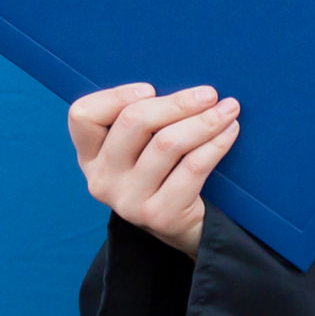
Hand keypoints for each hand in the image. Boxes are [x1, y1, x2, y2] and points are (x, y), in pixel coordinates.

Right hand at [69, 82, 237, 256]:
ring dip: (204, 121)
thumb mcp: (137, 149)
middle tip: (209, 94)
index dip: (116, 96)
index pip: (83, 116)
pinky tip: (230, 131)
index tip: (152, 89)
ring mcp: (128, 201)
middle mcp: (102, 179)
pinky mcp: (159, 215)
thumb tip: (187, 89)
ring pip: (167, 143)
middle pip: (133, 123)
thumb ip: (142, 120)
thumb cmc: (161, 172)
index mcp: (90, 156)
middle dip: (177, 103)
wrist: (178, 226)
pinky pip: (192, 168)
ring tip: (228, 109)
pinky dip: (215, 144)